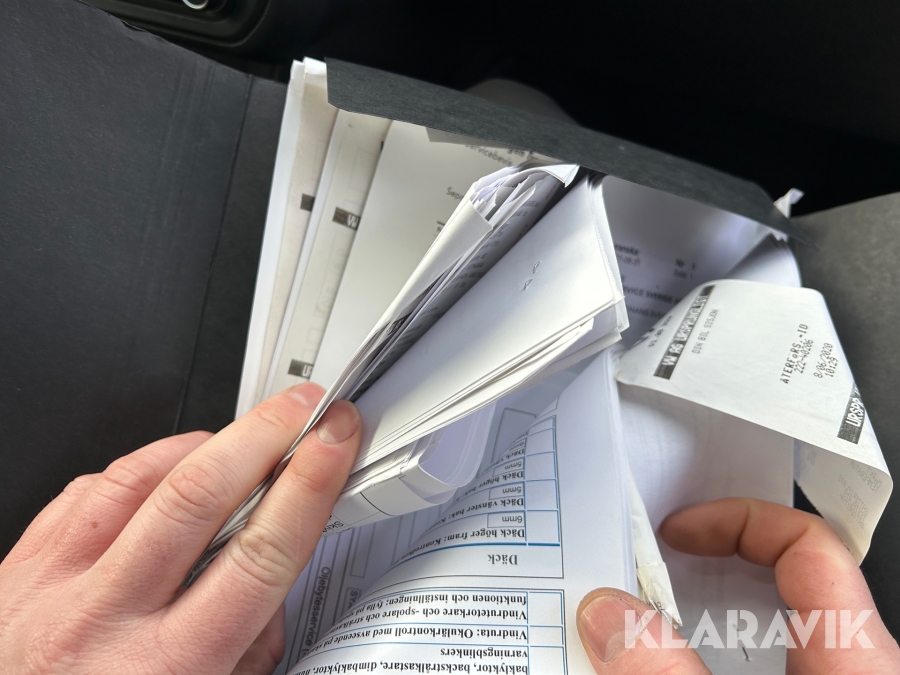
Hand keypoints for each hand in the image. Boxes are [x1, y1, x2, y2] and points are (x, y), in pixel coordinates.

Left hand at [0, 382, 360, 674]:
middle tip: (304, 409)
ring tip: (248, 435)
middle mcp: (100, 621)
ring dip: (209, 440)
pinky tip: (173, 468)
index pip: (258, 553)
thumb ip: (249, 645)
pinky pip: (92, 485)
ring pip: (140, 475)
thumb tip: (276, 574)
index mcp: (163, 670)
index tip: (333, 443)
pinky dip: (147, 464)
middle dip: (265, 433)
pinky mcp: (21, 563)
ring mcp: (51, 586)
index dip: (309, 484)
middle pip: (199, 494)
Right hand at [577, 498, 899, 672]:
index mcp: (856, 656)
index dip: (738, 520)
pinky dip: (701, 659)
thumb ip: (665, 670)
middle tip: (650, 566)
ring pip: (762, 634)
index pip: (809, 544)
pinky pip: (754, 667)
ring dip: (696, 620)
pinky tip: (662, 666)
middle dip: (702, 569)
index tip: (679, 529)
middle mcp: (850, 668)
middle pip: (777, 582)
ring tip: (642, 615)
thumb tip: (607, 615)